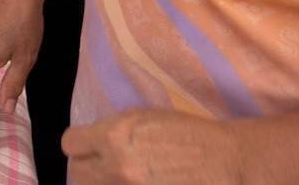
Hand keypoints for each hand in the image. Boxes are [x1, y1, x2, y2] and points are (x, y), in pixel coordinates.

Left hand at [64, 110, 244, 184]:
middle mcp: (117, 168)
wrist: (227, 162)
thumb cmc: (188, 134)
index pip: (71, 145)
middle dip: (88, 169)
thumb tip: (91, 142)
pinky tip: (136, 184)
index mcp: (114, 138)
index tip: (89, 147)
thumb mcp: (143, 119)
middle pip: (78, 175)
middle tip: (104, 167)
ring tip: (120, 178)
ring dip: (104, 183)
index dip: (80, 145)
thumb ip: (111, 131)